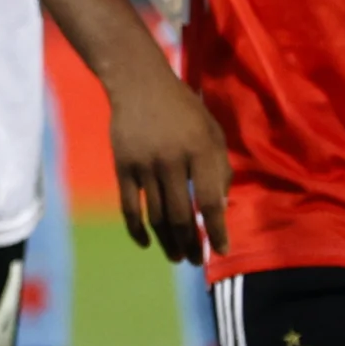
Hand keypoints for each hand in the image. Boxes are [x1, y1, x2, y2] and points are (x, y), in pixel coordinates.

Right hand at [104, 66, 231, 263]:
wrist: (139, 83)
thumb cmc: (183, 109)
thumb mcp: (212, 132)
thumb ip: (219, 168)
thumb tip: (219, 208)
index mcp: (201, 150)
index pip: (211, 200)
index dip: (217, 230)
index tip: (221, 250)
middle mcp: (173, 160)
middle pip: (182, 215)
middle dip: (191, 243)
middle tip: (196, 262)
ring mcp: (145, 165)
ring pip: (157, 216)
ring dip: (168, 242)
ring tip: (177, 257)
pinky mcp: (123, 167)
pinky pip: (129, 207)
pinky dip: (137, 230)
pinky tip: (147, 243)